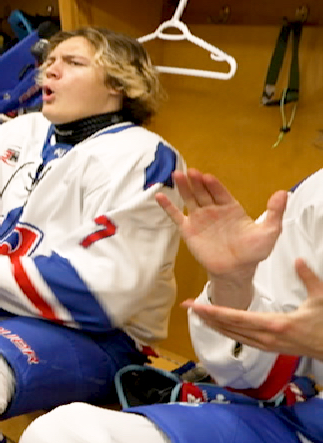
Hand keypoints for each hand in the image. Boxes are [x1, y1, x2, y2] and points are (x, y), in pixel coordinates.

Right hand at [157, 168, 284, 282]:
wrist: (236, 271)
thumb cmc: (253, 252)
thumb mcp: (269, 231)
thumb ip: (275, 212)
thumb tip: (283, 193)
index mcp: (231, 208)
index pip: (220, 192)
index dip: (213, 185)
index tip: (207, 177)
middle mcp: (214, 210)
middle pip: (203, 192)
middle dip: (196, 182)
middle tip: (190, 171)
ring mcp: (200, 219)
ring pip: (189, 199)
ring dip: (183, 187)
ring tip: (176, 175)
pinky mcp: (188, 230)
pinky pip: (176, 216)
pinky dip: (167, 206)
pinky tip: (159, 195)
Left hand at [187, 259, 322, 357]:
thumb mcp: (320, 298)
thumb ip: (308, 278)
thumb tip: (298, 260)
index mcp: (276, 324)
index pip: (237, 317)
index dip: (214, 312)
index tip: (197, 306)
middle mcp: (266, 337)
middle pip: (229, 326)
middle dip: (207, 316)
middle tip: (187, 307)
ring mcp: (266, 345)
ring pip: (233, 335)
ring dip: (214, 324)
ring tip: (197, 314)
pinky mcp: (268, 348)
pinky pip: (241, 339)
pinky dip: (226, 332)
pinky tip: (217, 326)